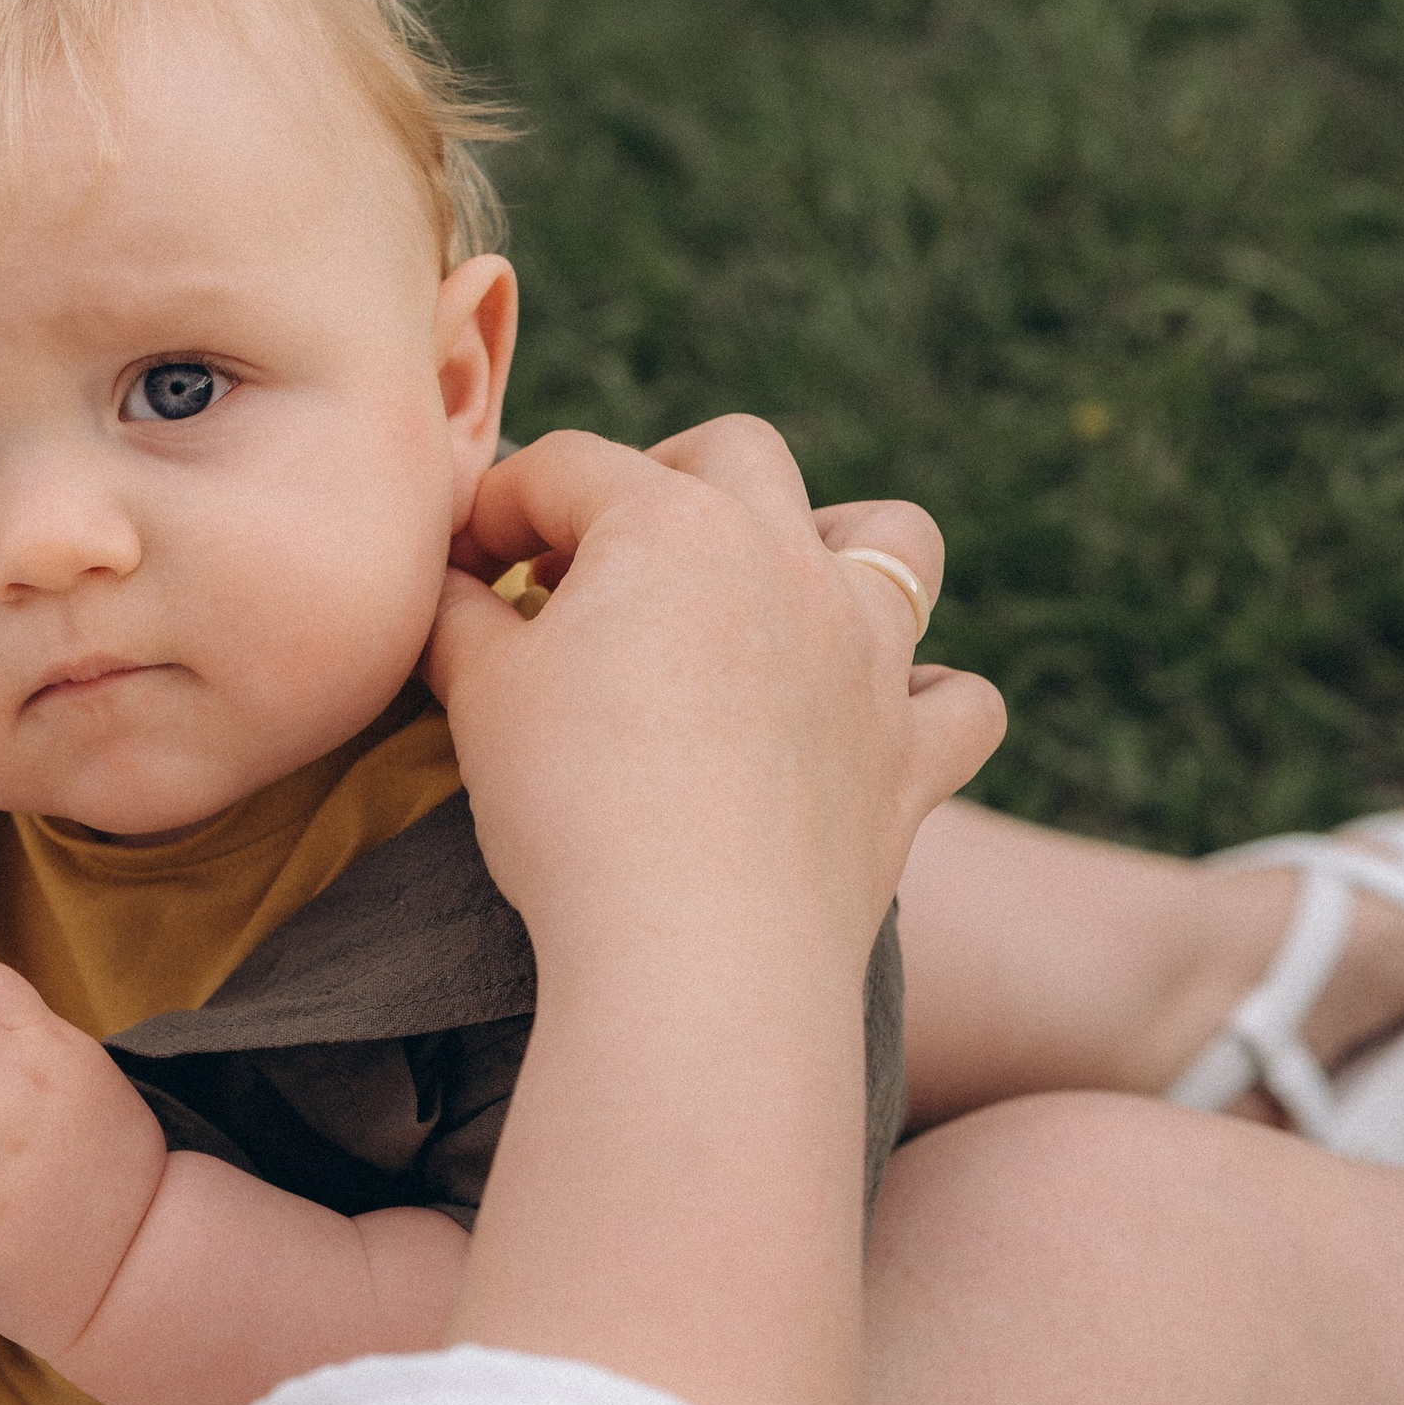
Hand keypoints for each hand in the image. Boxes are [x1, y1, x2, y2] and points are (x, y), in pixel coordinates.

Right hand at [430, 418, 1003, 1001]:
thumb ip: (455, 615)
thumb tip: (445, 586)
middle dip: (663, 474)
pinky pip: (959, 700)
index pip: (567, 467)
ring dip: (838, 540)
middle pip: (736, 453)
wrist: (698, 952)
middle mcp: (787, 558)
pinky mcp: (912, 754)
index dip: (499, 507)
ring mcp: (869, 652)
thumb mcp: (480, 693)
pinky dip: (925, 696)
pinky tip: (875, 716)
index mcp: (672, 523)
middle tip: (603, 553)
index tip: (463, 568)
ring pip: (892, 537)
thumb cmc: (574, 808)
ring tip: (774, 587)